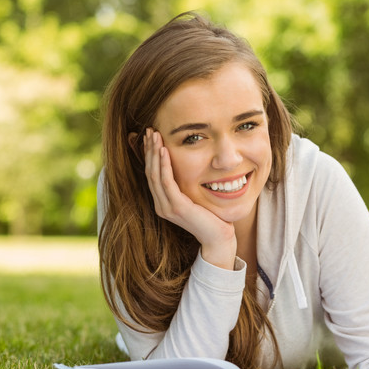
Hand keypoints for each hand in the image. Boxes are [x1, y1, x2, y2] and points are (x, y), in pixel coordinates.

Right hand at [144, 128, 236, 268]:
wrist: (218, 237)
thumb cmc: (211, 217)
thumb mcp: (196, 197)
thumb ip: (187, 185)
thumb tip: (189, 167)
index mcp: (163, 203)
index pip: (152, 174)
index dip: (150, 155)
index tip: (151, 137)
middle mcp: (161, 205)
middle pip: (150, 172)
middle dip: (149, 150)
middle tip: (149, 130)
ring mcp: (167, 207)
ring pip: (155, 175)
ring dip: (154, 153)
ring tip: (154, 136)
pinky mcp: (177, 207)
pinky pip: (167, 182)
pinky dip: (164, 165)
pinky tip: (164, 151)